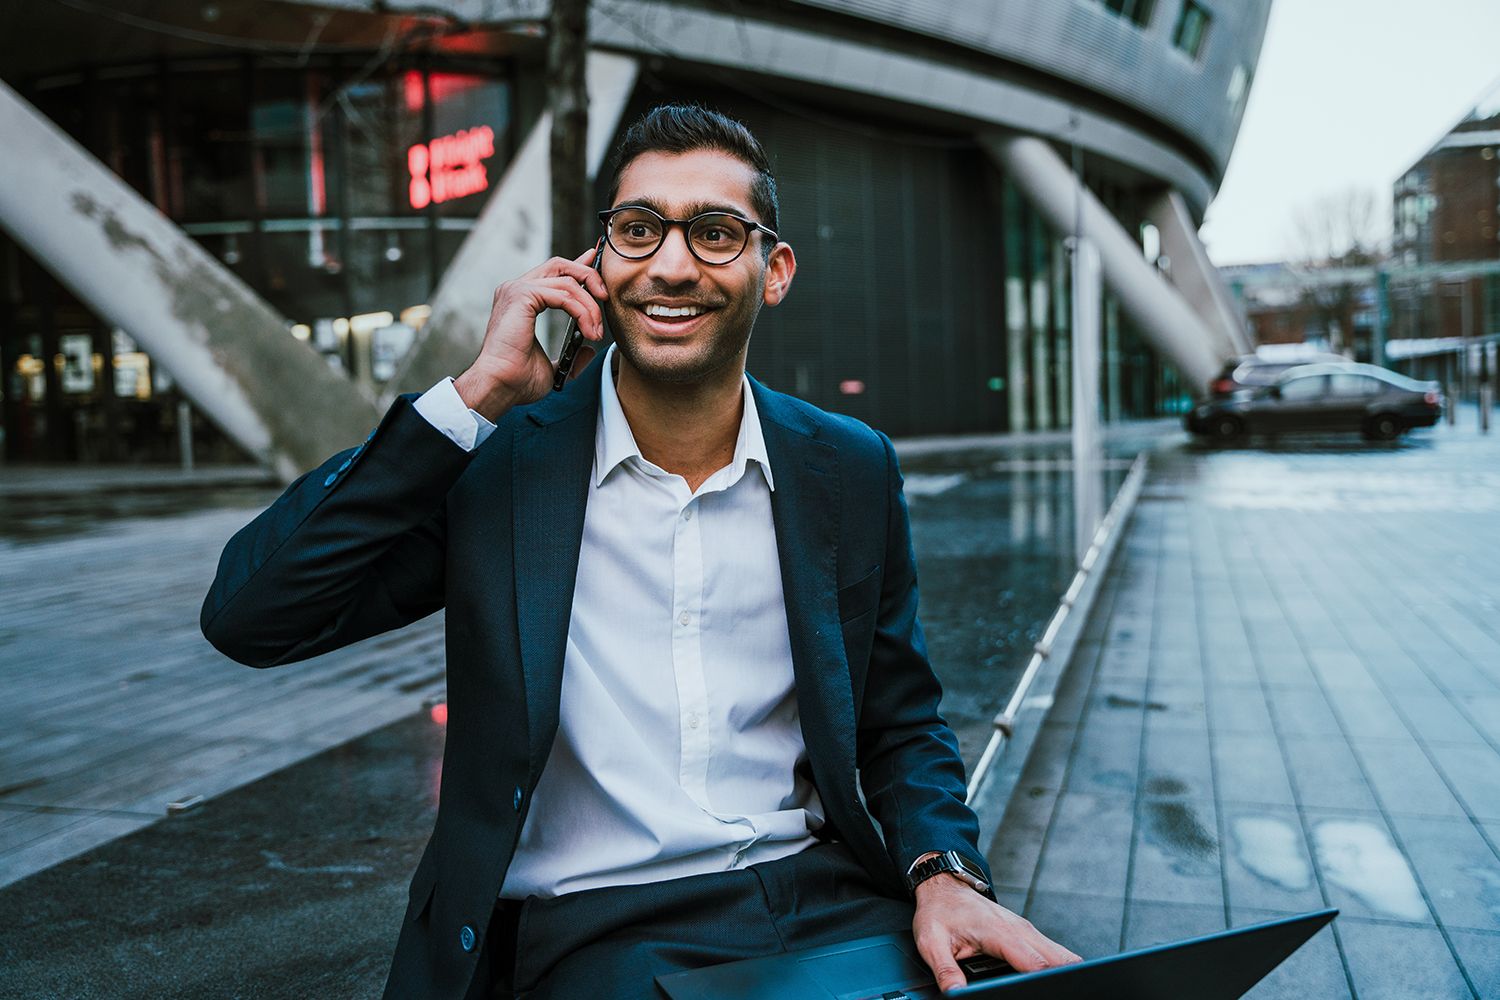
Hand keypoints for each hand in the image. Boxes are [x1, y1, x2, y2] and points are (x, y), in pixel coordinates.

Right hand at [453, 247, 607, 420]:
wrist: (501, 386)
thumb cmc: (518, 381)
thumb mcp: (554, 367)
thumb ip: (571, 356)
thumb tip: (588, 349)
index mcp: (520, 300)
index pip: (553, 272)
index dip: (578, 265)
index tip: (595, 262)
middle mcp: (517, 290)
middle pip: (561, 265)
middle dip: (589, 277)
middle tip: (605, 298)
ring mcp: (517, 290)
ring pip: (568, 281)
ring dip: (590, 306)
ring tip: (596, 332)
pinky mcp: (522, 295)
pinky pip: (564, 295)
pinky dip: (581, 311)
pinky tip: (588, 330)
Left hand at [912, 874, 1080, 992]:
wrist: (944, 887)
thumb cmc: (940, 910)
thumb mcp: (932, 943)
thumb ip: (946, 971)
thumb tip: (956, 993)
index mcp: (999, 932)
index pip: (1035, 963)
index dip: (1043, 982)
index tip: (1046, 992)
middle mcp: (1019, 929)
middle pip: (1058, 959)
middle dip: (1061, 979)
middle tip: (1060, 992)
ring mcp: (1025, 930)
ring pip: (1060, 955)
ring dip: (1061, 972)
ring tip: (1058, 989)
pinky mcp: (1026, 933)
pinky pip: (1051, 951)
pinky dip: (1056, 966)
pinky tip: (1049, 979)